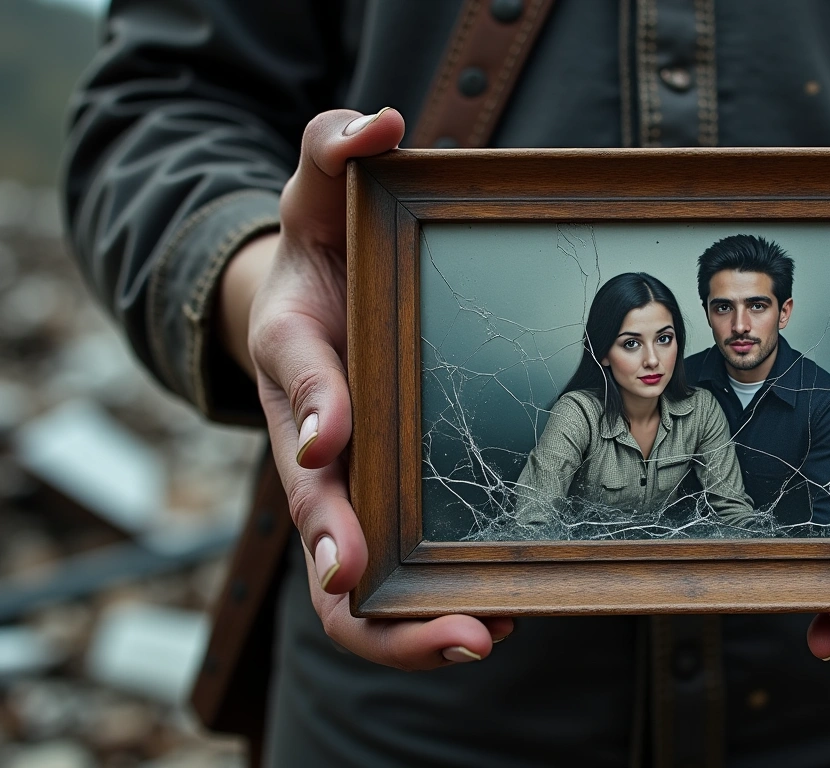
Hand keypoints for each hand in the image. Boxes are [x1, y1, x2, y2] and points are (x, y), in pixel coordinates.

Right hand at [217, 109, 511, 668]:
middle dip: (367, 582)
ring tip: (483, 633)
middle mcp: (317, 445)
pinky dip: (435, 606)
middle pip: (322, 532)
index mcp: (298, 368)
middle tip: (444, 622)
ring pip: (352, 583)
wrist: (312, 301)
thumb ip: (333, 148)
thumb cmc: (321, 250)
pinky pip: (396, 575)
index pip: (300, 394)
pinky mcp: (382, 505)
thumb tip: (380, 123)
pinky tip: (504, 614)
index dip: (318, 416)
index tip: (336, 438)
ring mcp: (349, 486)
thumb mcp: (318, 190)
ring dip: (408, 622)